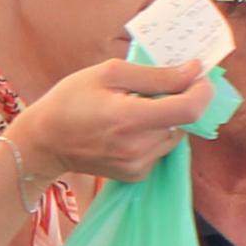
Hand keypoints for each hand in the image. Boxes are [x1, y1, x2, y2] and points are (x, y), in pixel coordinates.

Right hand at [4, 56, 214, 183]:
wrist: (43, 143)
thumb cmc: (70, 100)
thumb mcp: (109, 74)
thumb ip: (156, 75)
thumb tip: (194, 71)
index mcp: (130, 118)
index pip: (190, 110)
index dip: (202, 91)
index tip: (196, 76)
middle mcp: (138, 147)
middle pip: (184, 121)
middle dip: (178, 101)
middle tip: (152, 90)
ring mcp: (138, 164)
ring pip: (174, 135)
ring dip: (166, 119)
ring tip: (135, 109)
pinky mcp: (136, 174)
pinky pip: (160, 150)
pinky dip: (153, 135)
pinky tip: (128, 129)